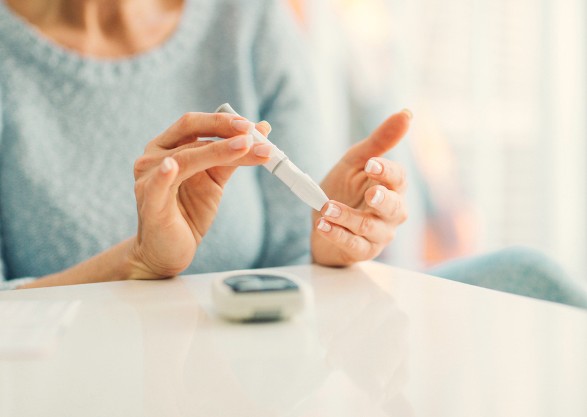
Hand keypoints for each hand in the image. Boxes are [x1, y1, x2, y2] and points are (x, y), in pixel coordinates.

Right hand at [129, 112, 271, 277]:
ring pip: (186, 158)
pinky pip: (157, 185)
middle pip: (190, 133)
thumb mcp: (215, 181)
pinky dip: (164, 174)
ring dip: (218, 151)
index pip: (194, 124)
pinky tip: (172, 166)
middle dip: (222, 129)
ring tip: (245, 147)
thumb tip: (262, 131)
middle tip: (250, 133)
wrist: (168, 252)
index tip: (251, 126)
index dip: (222, 121)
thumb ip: (234, 157)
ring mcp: (148, 179)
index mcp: (167, 147)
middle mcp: (153, 157)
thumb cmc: (188, 212)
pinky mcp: (149, 203)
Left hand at [311, 110, 411, 265]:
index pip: (398, 179)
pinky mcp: (361, 250)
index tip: (371, 164)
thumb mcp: (357, 161)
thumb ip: (380, 141)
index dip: (387, 172)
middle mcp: (391, 212)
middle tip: (370, 194)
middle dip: (383, 201)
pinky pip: (352, 244)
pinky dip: (337, 235)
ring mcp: (378, 234)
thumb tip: (406, 113)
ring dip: (349, 217)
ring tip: (327, 207)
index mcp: (392, 187)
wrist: (323, 221)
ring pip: (370, 228)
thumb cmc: (345, 189)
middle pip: (395, 208)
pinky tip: (323, 225)